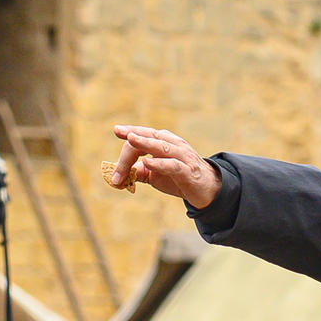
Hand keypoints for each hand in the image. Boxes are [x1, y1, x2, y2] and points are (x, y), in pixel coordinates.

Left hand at [106, 126, 221, 208]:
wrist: (207, 189)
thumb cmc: (179, 178)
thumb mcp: (155, 175)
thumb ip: (139, 172)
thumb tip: (119, 175)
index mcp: (163, 142)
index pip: (142, 137)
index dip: (126, 145)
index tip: (113, 162)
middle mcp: (172, 144)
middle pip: (149, 137)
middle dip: (132, 135)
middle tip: (117, 131)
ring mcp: (181, 156)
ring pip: (161, 146)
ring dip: (145, 143)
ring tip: (130, 139)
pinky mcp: (187, 171)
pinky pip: (172, 165)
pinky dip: (159, 163)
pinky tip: (147, 162)